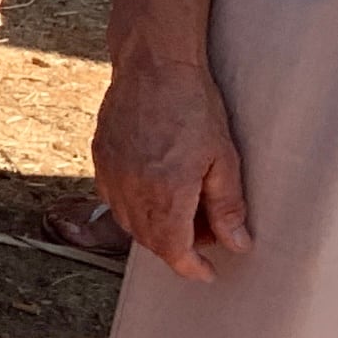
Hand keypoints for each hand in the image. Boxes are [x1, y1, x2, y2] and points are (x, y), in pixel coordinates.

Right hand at [91, 55, 250, 280]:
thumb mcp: (223, 158)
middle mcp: (131, 189)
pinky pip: (112, 198)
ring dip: (154, 228)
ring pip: (127, 221)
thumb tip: (237, 244)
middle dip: (177, 247)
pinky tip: (155, 190)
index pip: (172, 250)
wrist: (154, 65)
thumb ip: (227, 206)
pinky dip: (133, 207)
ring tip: (183, 210)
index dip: (191, 268)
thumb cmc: (193, 106)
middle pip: (149, 240)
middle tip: (207, 233)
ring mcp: (110, 172)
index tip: (207, 273)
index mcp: (164, 193)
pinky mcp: (100, 156)